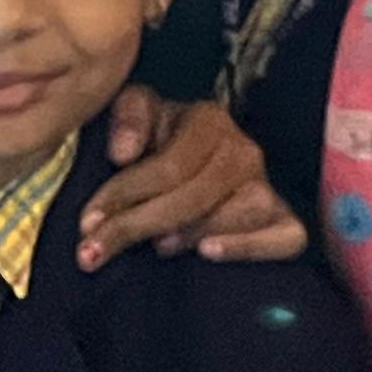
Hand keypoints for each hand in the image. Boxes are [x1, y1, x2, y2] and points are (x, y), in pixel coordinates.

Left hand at [80, 88, 305, 266]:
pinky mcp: (285, 221)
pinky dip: (249, 247)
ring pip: (241, 212)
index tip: (85, 225)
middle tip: (92, 253)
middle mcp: (244, 151)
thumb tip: (123, 153)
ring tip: (157, 246)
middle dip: (137, 226)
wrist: (191, 175)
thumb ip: (127, 118)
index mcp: (208, 120)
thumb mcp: (137, 119)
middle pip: (195, 195)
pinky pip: (285, 237)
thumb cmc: (159, 148)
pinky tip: (208, 253)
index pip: (167, 166)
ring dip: (194, 232)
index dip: (122, 196)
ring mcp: (267, 188)